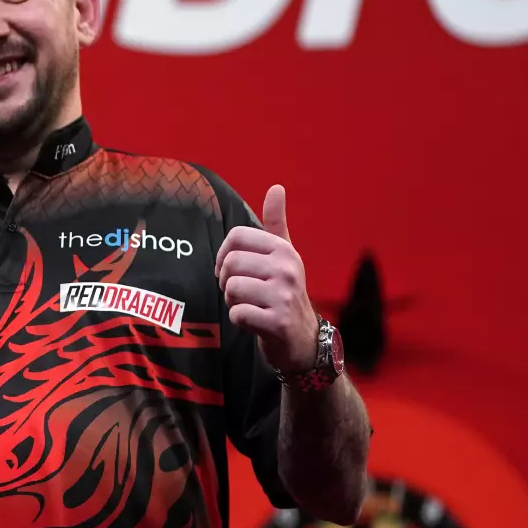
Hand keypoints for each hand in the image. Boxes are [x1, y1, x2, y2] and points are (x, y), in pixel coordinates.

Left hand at [214, 185, 317, 372]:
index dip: (224, 255)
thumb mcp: (284, 256)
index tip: (230, 269)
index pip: (237, 236)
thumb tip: (276, 187)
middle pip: (231, 263)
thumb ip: (276, 223)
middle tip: (241, 292)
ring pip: (231, 288)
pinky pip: (237, 314)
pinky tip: (254, 322)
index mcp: (284, 250)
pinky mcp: (278, 322)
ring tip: (249, 305)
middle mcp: (287, 269)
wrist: (303, 340)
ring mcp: (284, 296)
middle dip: (226, 281)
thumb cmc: (285, 293)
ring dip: (231, 301)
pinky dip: (238, 320)